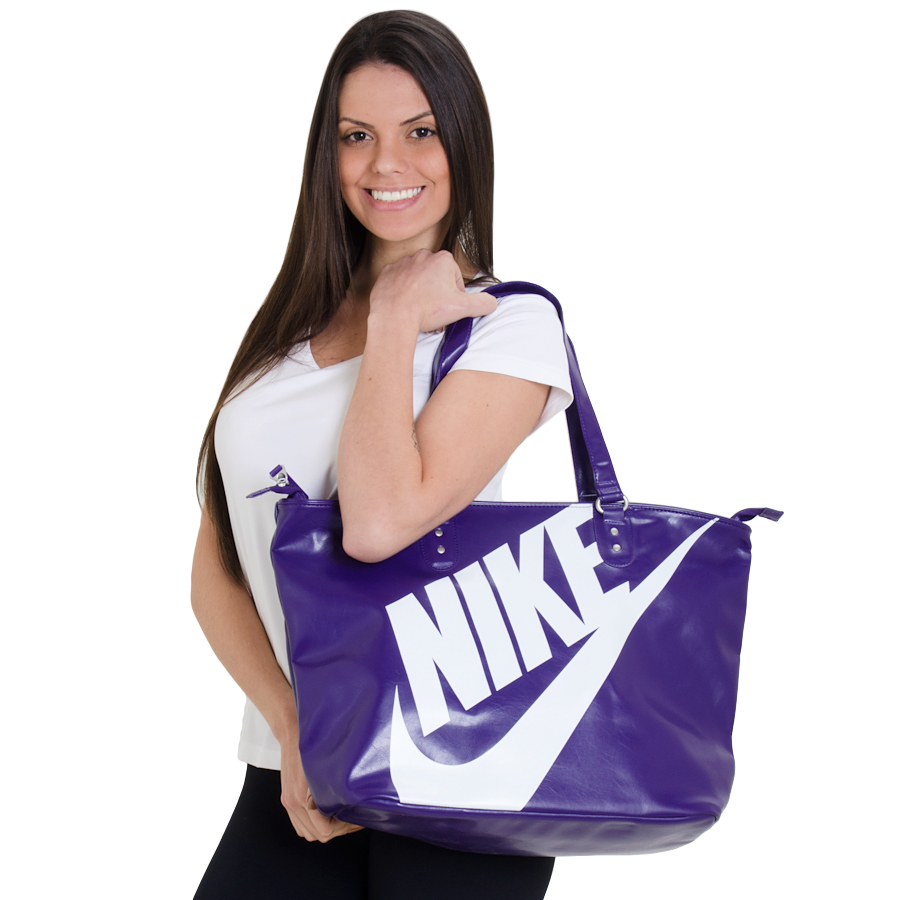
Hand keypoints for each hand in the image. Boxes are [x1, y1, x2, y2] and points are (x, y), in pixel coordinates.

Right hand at [280, 737, 363, 841]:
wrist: (292, 735)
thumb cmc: (309, 747)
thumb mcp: (325, 768)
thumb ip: (333, 789)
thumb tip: (349, 804)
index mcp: (302, 797)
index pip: (324, 830)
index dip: (341, 828)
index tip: (353, 819)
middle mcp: (293, 802)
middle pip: (316, 835)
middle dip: (335, 831)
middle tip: (350, 820)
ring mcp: (288, 802)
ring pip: (306, 832)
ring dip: (322, 830)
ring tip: (339, 819)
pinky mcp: (287, 799)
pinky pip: (298, 824)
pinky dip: (311, 825)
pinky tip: (324, 816)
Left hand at [369, 249, 496, 333]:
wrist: (393, 316)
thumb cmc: (426, 310)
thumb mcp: (463, 308)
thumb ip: (483, 303)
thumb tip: (491, 302)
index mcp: (443, 259)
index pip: (455, 280)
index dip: (453, 298)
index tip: (446, 309)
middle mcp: (423, 255)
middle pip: (436, 279)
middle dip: (436, 296)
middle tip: (433, 313)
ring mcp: (403, 263)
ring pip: (418, 280)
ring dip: (420, 294)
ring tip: (418, 311)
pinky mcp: (387, 272)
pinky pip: (399, 282)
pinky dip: (402, 293)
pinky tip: (404, 305)